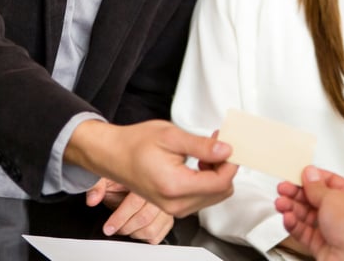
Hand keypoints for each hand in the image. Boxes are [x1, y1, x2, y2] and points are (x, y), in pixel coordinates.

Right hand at [64, 119, 236, 216]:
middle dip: (225, 166)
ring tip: (206, 151)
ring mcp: (175, 207)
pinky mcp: (174, 206)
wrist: (113, 155)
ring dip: (217, 172)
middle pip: (221, 191)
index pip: (221, 182)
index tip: (228, 143)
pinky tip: (199, 161)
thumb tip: (226, 150)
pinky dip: (208, 178)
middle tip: (217, 144)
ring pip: (215, 195)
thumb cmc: (135, 144)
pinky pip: (203, 196)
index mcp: (175, 186)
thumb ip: (202, 146)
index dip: (230, 161)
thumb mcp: (172, 136)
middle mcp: (176, 203)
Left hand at [85, 178, 173, 243]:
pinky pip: (160, 233)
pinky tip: (137, 230)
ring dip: (135, 233)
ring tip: (126, 228)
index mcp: (145, 178)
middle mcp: (159, 191)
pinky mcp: (168, 216)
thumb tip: (93, 199)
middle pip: (146, 217)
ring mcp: (165, 204)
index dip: (120, 218)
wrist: (128, 180)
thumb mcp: (105, 177)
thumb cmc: (119, 178)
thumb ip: (97, 186)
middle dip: (126, 227)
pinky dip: (146, 237)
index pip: (136, 202)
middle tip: (115, 228)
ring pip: (153, 228)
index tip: (109, 227)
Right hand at [275, 166, 343, 260]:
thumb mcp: (334, 198)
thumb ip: (317, 187)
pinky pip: (304, 233)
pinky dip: (294, 225)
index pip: (331, 183)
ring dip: (293, 208)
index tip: (298, 174)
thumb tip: (310, 174)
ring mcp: (333, 231)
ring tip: (281, 202)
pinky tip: (288, 218)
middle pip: (316, 199)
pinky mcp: (322, 246)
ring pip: (308, 216)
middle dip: (298, 193)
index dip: (313, 178)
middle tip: (284, 188)